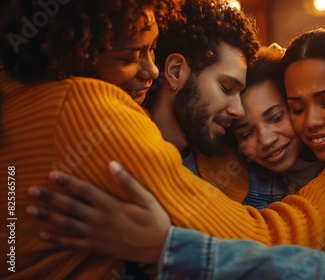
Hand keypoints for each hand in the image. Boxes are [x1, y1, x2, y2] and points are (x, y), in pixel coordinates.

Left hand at [26, 161, 169, 263]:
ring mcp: (96, 234)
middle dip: (50, 198)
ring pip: (67, 224)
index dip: (67, 182)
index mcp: (111, 206)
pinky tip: (44, 234)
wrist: (160, 247)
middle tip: (32, 191)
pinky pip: (73, 243)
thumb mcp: (147, 199)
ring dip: (48, 217)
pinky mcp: (96, 246)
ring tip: (31, 210)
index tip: (52, 174)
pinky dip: (57, 239)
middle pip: (70, 207)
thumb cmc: (156, 220)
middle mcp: (100, 219)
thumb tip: (112, 164)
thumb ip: (128, 183)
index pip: (85, 191)